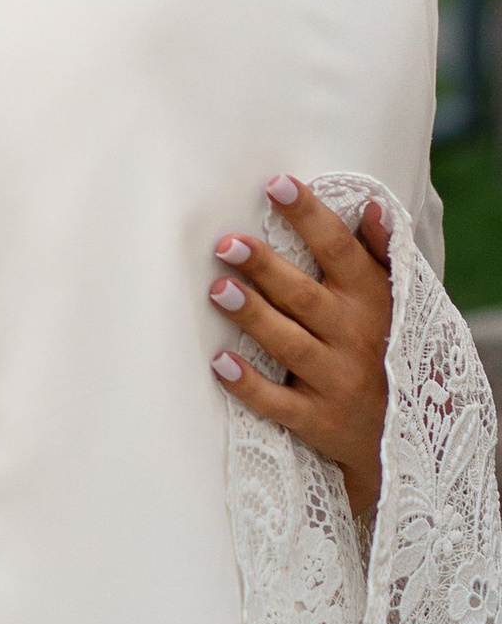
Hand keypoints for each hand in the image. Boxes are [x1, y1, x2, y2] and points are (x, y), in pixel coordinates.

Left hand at [208, 176, 395, 520]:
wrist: (404, 438)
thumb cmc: (387, 352)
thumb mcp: (397, 303)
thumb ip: (381, 254)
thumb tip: (372, 206)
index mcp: (372, 301)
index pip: (340, 250)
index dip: (310, 217)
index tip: (276, 185)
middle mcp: (354, 339)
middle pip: (304, 297)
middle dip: (266, 268)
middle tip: (228, 243)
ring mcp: (336, 382)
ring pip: (289, 345)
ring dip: (254, 317)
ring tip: (218, 289)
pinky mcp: (318, 420)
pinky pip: (279, 404)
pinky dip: (250, 386)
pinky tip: (220, 364)